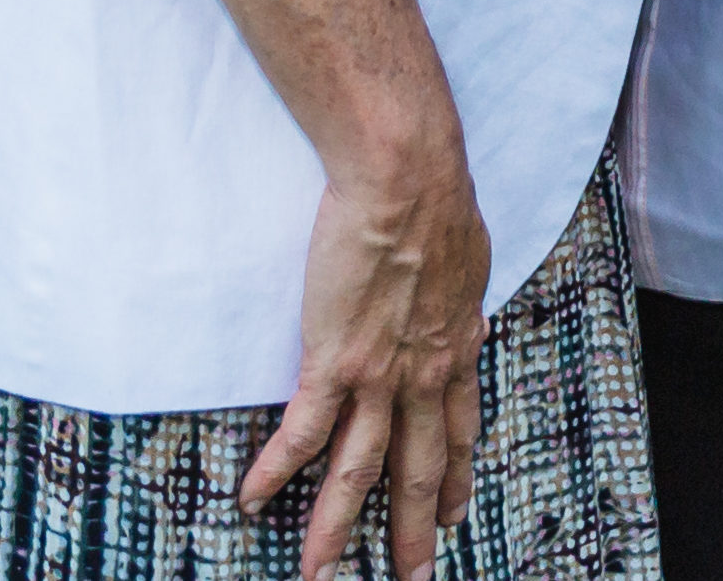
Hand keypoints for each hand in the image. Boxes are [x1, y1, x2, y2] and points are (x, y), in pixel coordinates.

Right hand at [248, 118, 488, 578]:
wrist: (409, 181)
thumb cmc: (438, 205)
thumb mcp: (468, 264)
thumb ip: (459, 301)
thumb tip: (467, 311)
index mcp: (456, 349)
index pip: (458, 429)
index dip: (456, 476)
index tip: (457, 514)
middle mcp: (423, 374)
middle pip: (419, 468)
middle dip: (416, 530)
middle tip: (413, 575)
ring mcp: (379, 373)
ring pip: (358, 470)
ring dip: (338, 527)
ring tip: (321, 573)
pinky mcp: (334, 360)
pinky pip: (303, 431)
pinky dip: (276, 470)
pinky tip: (254, 501)